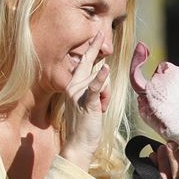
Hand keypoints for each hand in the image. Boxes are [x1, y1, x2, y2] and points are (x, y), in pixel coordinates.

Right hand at [60, 32, 109, 169]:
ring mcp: (78, 94)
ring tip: (100, 110)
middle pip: (90, 66)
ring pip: (102, 82)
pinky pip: (95, 88)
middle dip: (94, 49)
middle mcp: (73, 86)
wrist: (79, 144)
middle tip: (99, 34)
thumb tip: (102, 73)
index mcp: (72, 85)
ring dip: (106, 97)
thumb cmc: (85, 125)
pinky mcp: (87, 102)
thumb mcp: (88, 102)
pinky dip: (100, 79)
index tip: (96, 36)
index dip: (90, 49)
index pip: (83, 63)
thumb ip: (92, 88)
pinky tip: (105, 69)